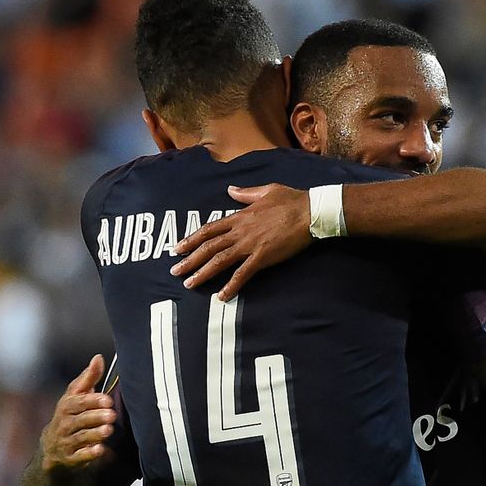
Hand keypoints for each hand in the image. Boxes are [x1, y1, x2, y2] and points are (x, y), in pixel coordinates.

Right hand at [39, 354, 115, 472]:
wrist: (52, 446)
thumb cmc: (71, 414)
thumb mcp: (75, 395)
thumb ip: (88, 377)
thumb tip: (99, 357)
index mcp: (66, 406)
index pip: (79, 402)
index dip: (93, 401)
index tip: (108, 400)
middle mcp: (64, 424)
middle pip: (80, 420)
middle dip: (96, 417)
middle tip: (112, 415)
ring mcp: (66, 442)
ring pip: (80, 438)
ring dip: (95, 434)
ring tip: (109, 430)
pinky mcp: (70, 458)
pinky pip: (79, 457)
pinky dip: (89, 454)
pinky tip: (101, 450)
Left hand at [171, 184, 312, 301]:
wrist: (310, 211)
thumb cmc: (292, 199)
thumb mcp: (266, 190)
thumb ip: (245, 193)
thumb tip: (231, 189)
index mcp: (239, 216)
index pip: (209, 229)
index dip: (191, 240)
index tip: (177, 248)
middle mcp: (240, 231)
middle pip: (208, 247)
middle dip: (189, 260)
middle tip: (174, 272)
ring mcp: (250, 244)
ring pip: (220, 260)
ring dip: (203, 273)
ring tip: (189, 284)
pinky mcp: (262, 256)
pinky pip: (243, 273)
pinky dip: (231, 285)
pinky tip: (222, 296)